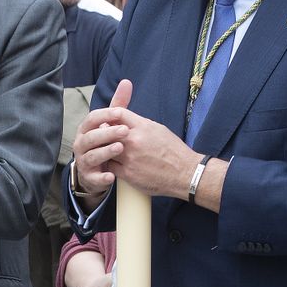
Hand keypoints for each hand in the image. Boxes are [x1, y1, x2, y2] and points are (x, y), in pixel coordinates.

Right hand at [71, 79, 134, 200]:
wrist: (96, 170)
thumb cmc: (104, 142)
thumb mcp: (111, 124)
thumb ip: (118, 105)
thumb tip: (127, 81)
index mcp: (86, 129)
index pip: (92, 118)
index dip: (105, 115)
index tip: (121, 113)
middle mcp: (81, 144)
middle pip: (91, 137)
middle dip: (107, 133)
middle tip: (125, 130)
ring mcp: (83, 161)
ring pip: (91, 156)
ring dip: (105, 152)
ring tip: (120, 148)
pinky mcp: (89, 177)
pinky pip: (94, 178)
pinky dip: (102, 177)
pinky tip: (112, 176)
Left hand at [72, 79, 209, 202]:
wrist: (185, 174)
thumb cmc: (174, 151)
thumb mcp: (159, 129)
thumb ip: (139, 124)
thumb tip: (124, 121)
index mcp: (143, 126)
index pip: (118, 113)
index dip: (109, 115)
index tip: (107, 119)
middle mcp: (134, 140)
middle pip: (108, 131)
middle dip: (104, 132)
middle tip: (101, 135)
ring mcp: (129, 158)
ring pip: (106, 149)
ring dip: (105, 149)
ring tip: (106, 150)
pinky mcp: (128, 174)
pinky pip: (110, 166)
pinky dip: (110, 164)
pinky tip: (114, 164)